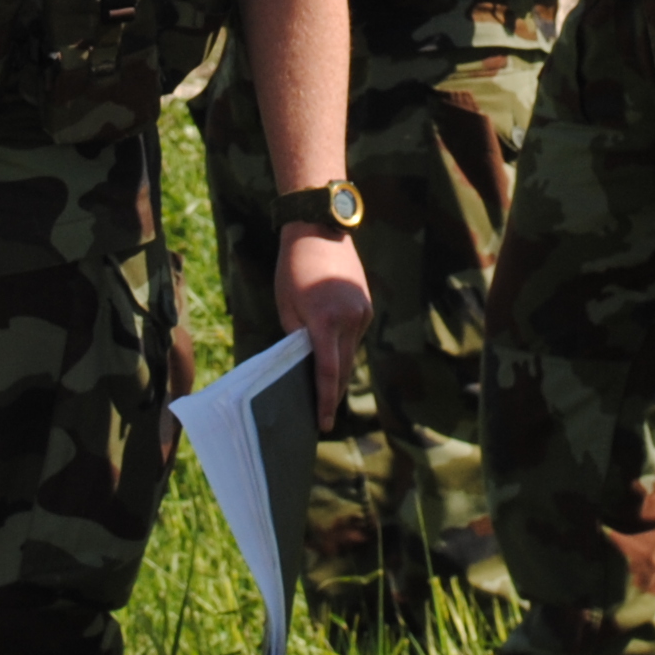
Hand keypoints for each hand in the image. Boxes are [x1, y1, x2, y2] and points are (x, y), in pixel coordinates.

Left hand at [275, 225, 370, 426]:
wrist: (320, 230)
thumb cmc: (294, 268)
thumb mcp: (287, 307)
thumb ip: (298, 339)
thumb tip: (304, 365)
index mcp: (325, 321)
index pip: (327, 373)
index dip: (325, 401)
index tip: (324, 423)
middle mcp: (350, 319)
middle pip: (343, 368)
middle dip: (332, 394)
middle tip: (323, 418)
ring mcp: (362, 313)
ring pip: (350, 353)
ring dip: (338, 370)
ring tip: (324, 392)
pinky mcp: (367, 307)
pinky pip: (354, 336)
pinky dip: (342, 348)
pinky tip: (331, 355)